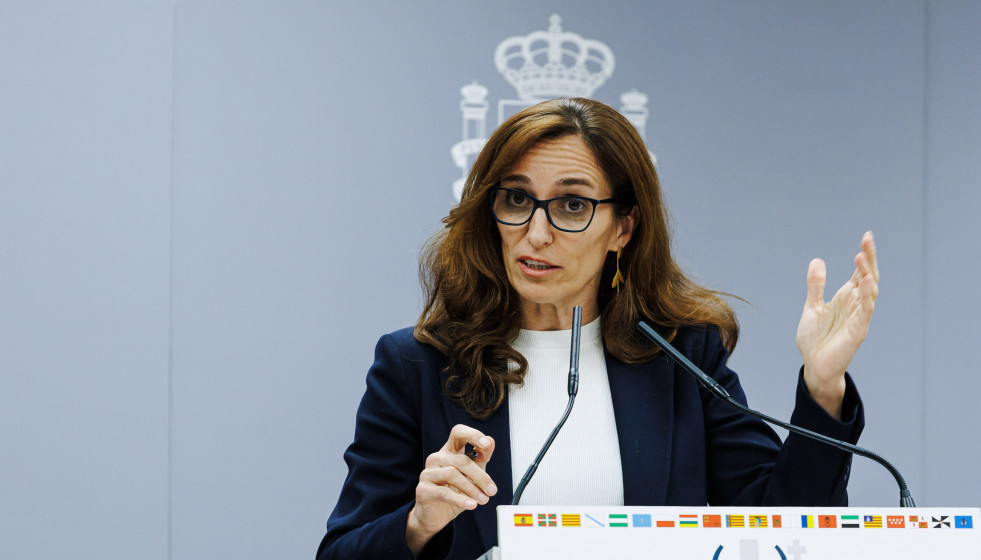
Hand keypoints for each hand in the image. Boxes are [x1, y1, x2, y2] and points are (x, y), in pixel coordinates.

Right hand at [406, 424, 497, 555]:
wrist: (436, 516)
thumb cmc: (454, 493)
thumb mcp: (472, 475)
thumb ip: (481, 458)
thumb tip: (490, 441)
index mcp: (449, 452)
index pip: (458, 433)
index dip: (472, 435)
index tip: (486, 444)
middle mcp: (436, 459)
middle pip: (461, 460)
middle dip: (480, 476)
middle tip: (491, 490)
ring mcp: (428, 473)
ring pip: (452, 474)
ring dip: (471, 489)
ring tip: (482, 500)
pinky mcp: (423, 489)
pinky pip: (443, 492)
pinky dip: (460, 499)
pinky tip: (471, 505)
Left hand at [796, 231, 878, 418]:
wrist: (814, 366)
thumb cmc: (815, 339)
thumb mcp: (812, 306)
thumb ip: (816, 285)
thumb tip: (818, 260)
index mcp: (846, 298)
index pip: (859, 272)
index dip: (864, 255)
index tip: (866, 236)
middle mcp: (856, 305)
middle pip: (868, 277)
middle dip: (869, 258)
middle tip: (867, 239)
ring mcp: (859, 318)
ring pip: (869, 291)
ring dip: (866, 274)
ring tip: (861, 256)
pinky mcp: (858, 331)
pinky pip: (866, 311)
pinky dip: (866, 296)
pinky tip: (864, 282)